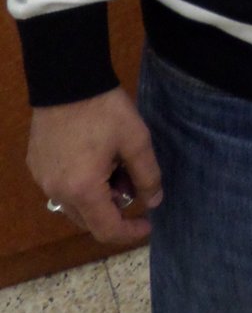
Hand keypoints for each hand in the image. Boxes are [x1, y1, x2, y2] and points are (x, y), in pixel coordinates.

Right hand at [29, 86, 162, 244]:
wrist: (68, 80)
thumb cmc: (105, 110)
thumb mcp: (136, 140)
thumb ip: (148, 175)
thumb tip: (153, 202)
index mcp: (83, 190)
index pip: (107, 230)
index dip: (130, 233)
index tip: (147, 224)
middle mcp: (57, 192)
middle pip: (88, 221)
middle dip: (115, 210)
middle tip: (132, 181)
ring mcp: (42, 179)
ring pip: (73, 206)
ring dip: (97, 199)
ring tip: (114, 166)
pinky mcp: (36, 165)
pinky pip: (60, 188)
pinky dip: (79, 186)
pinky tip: (92, 159)